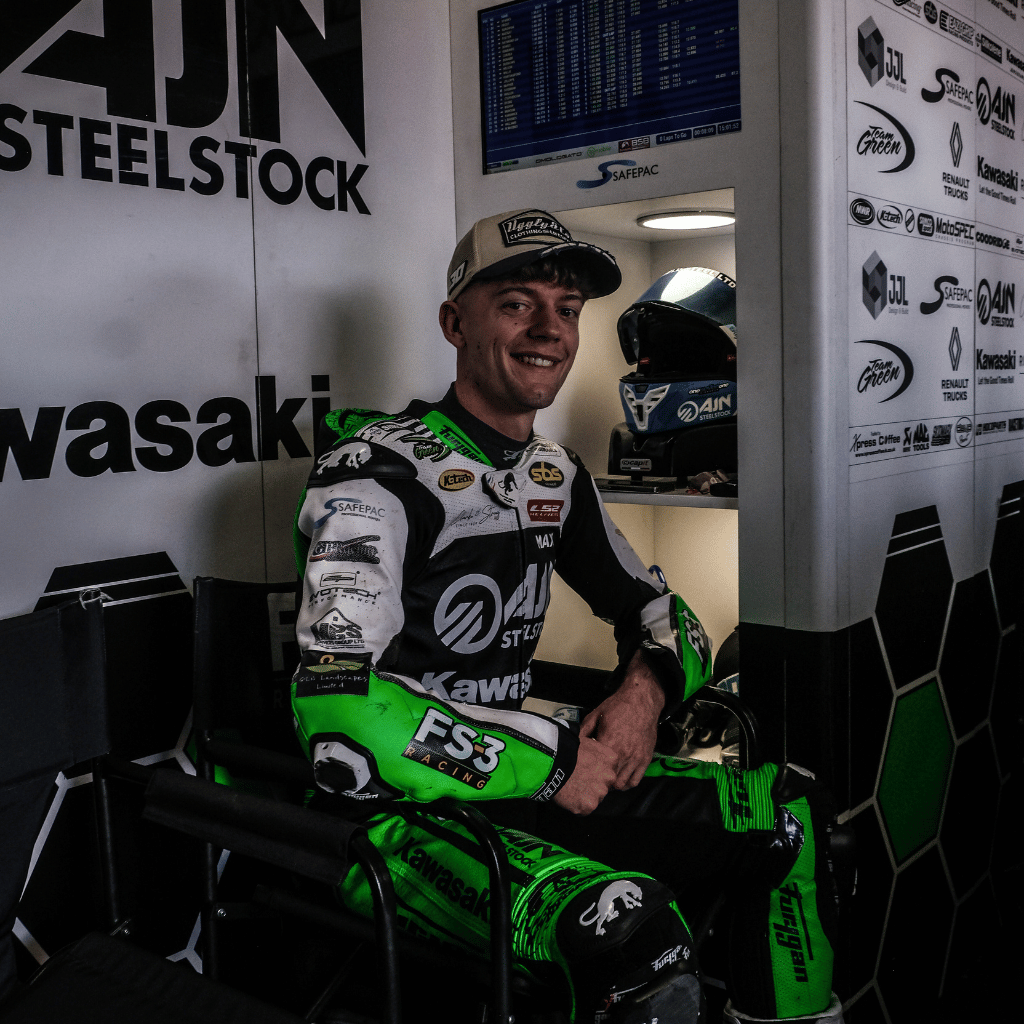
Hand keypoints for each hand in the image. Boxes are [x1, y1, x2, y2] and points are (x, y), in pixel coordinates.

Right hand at [552, 734, 617, 814]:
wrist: (550, 761)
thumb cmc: (564, 748)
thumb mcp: (585, 739)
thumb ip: (594, 744)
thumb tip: (593, 730)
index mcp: (611, 759)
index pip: (609, 771)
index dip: (595, 772)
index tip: (584, 769)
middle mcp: (610, 777)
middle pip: (604, 786)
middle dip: (592, 785)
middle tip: (576, 779)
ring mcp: (600, 792)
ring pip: (595, 798)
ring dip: (584, 796)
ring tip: (570, 787)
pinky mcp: (589, 806)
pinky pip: (584, 809)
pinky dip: (576, 805)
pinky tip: (568, 795)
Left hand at [581, 649, 663, 789]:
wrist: (641, 701)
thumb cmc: (618, 706)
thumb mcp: (596, 715)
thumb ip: (584, 731)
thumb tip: (574, 743)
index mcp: (609, 743)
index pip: (594, 768)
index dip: (588, 772)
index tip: (584, 772)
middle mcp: (623, 754)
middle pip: (608, 780)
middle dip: (600, 781)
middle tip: (594, 778)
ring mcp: (636, 758)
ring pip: (622, 784)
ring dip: (613, 785)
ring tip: (606, 779)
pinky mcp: (645, 759)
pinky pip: (635, 780)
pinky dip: (627, 784)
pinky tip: (620, 779)